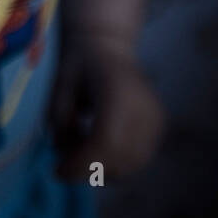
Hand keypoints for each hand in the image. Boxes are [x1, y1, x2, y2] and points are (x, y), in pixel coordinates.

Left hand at [50, 29, 165, 182]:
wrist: (107, 46)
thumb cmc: (78, 66)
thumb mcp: (58, 88)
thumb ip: (60, 122)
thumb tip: (65, 156)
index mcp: (117, 91)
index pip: (106, 142)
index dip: (81, 164)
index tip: (57, 171)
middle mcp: (144, 106)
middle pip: (119, 159)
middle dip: (87, 168)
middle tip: (64, 158)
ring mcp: (156, 118)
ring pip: (129, 165)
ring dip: (101, 167)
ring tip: (81, 142)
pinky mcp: (159, 127)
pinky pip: (136, 159)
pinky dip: (114, 162)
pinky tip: (97, 142)